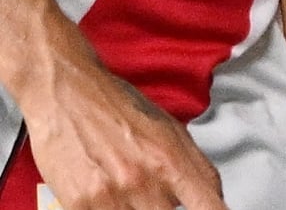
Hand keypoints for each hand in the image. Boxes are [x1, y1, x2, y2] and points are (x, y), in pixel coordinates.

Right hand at [13, 15, 227, 209]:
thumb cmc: (118, 107)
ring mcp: (110, 196)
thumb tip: (214, 198)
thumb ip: (196, 168)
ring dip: (135, 207)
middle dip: (165, 204)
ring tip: (124, 182)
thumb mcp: (170, 130)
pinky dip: (107, 206)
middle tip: (151, 184)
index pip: (207, 205)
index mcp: (171, 161)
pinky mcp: (78, 204)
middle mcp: (143, 181)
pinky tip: (103, 187)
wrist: (66, 93)